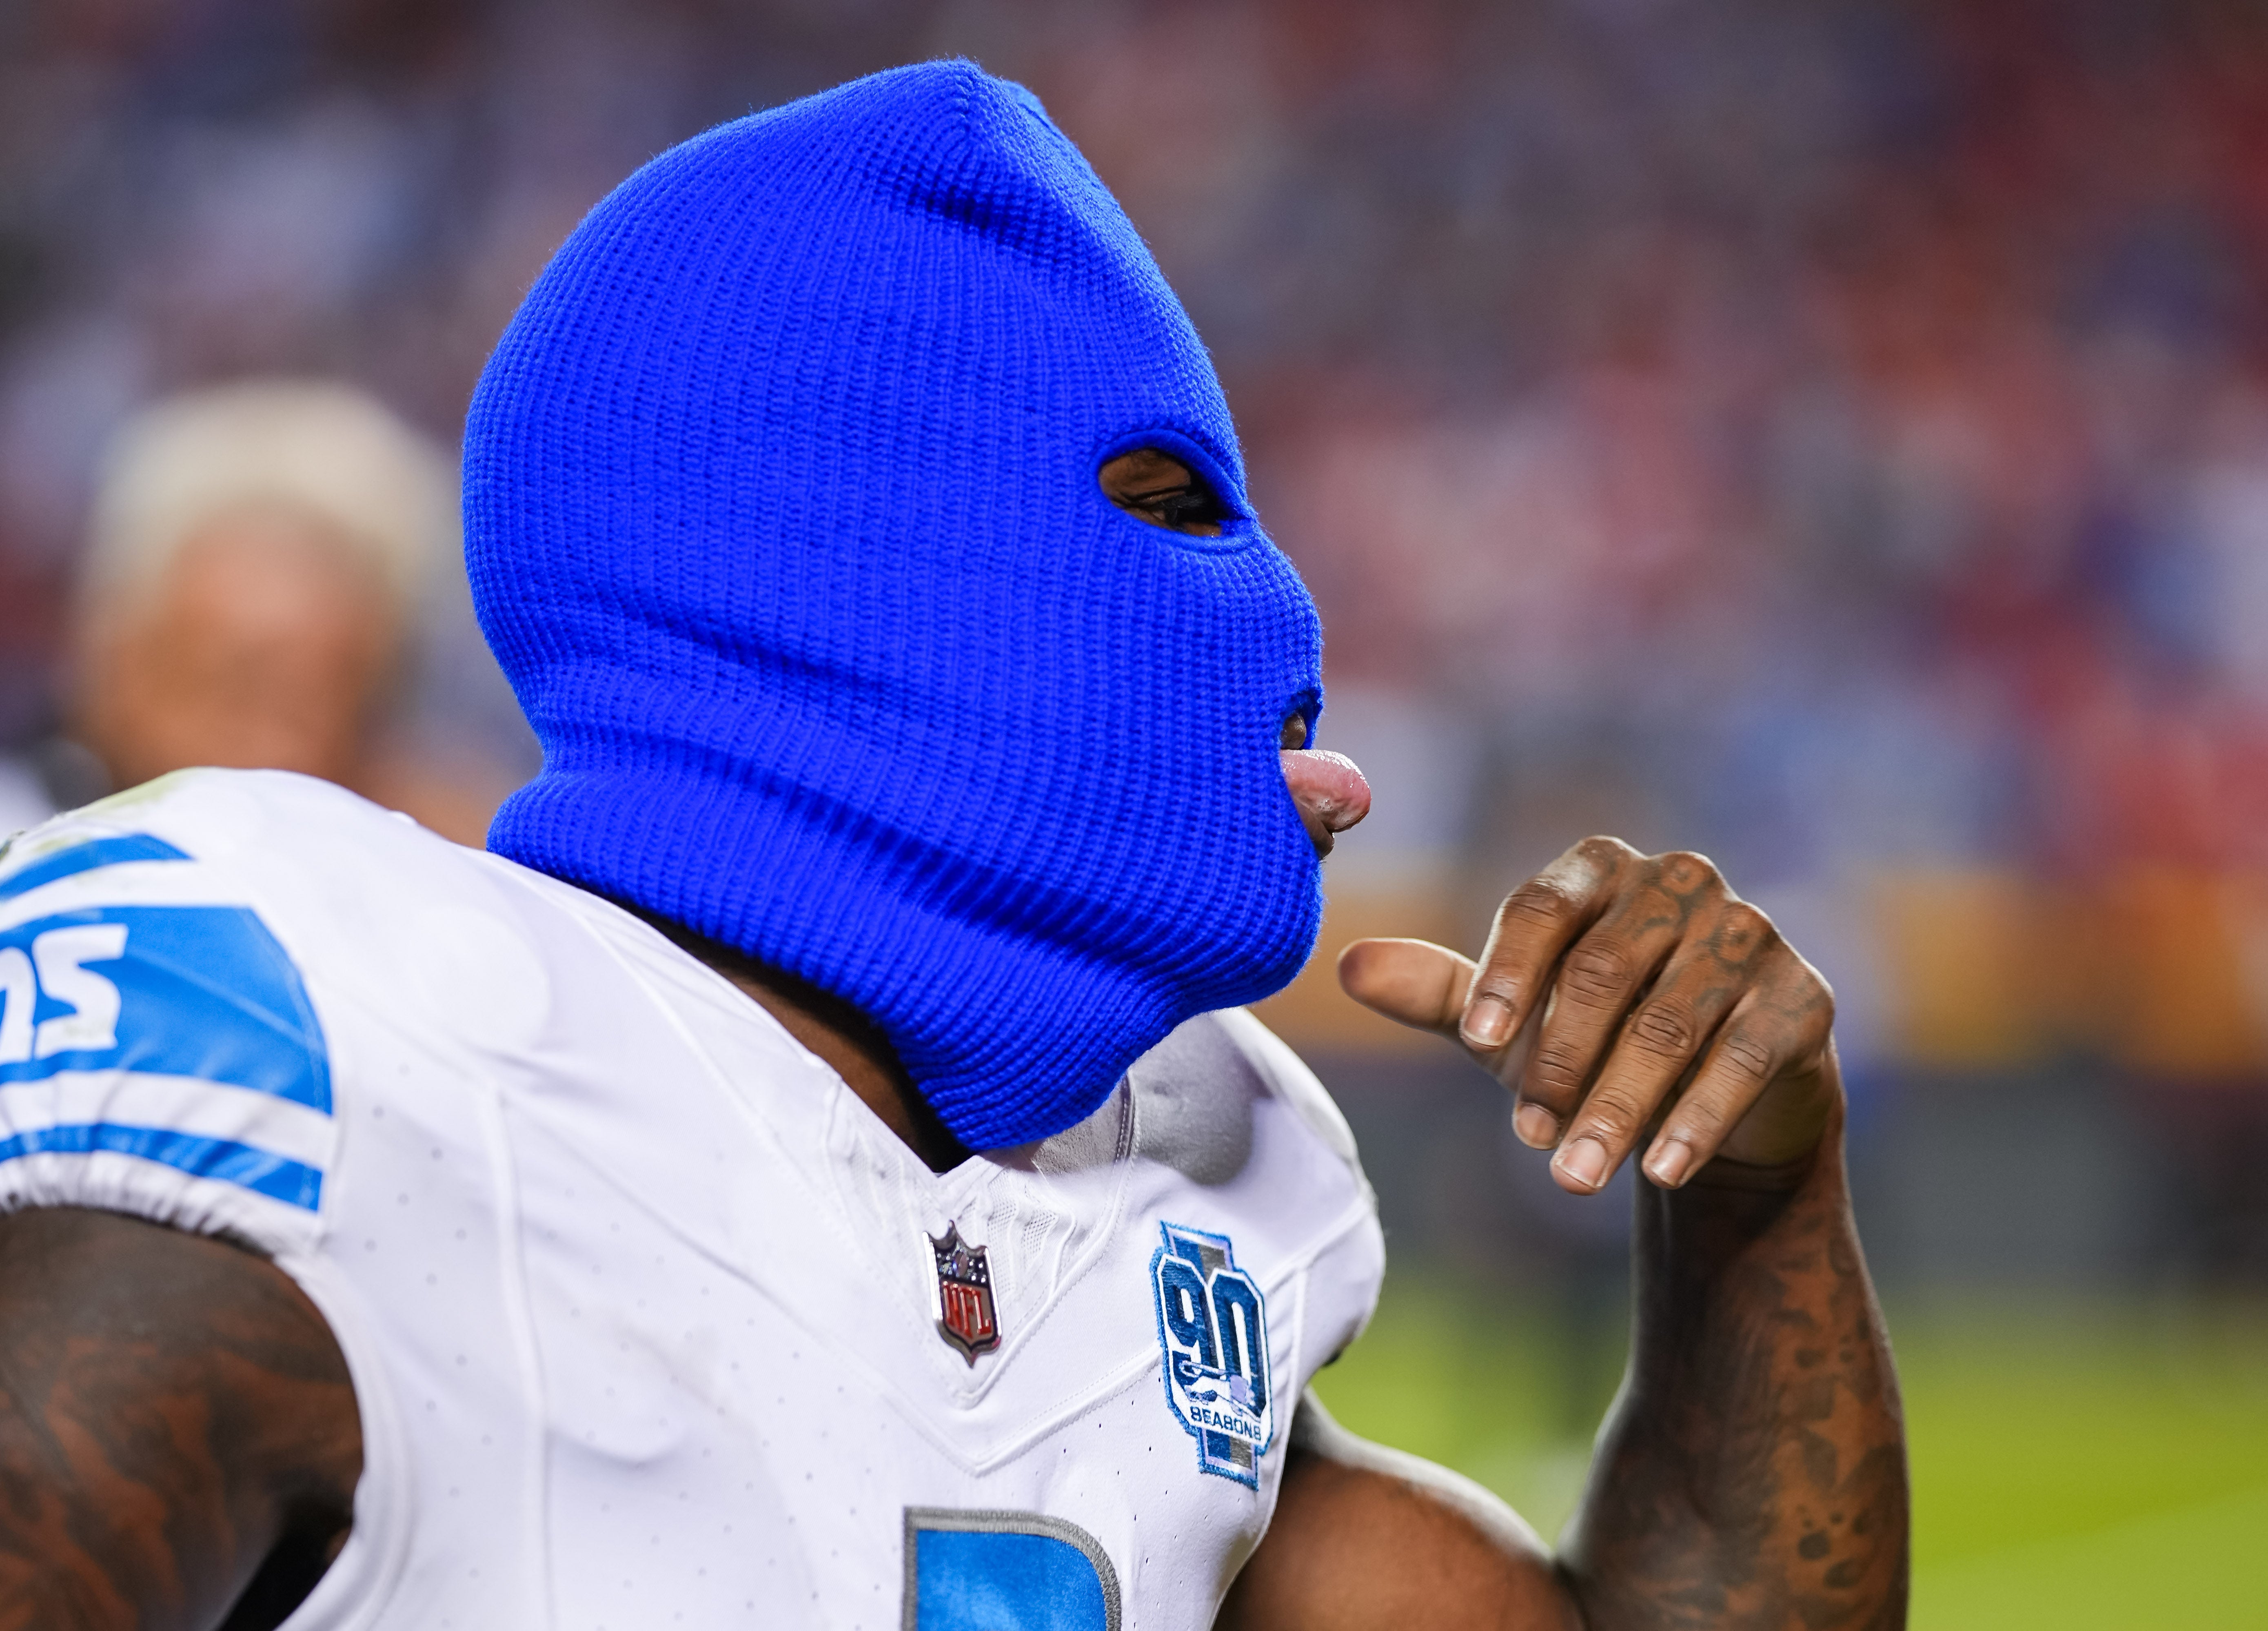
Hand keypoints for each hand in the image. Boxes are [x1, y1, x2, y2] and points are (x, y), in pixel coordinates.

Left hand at [1337, 836, 1838, 1192]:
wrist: (1715, 1096)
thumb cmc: (1596, 1039)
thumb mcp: (1514, 1020)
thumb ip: (1440, 993)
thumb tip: (1346, 966)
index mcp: (1602, 868)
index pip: (1543, 909)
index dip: (1508, 977)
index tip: (1477, 1047)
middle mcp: (1682, 881)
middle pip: (1603, 973)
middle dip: (1559, 1064)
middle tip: (1529, 1138)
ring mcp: (1750, 935)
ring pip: (1668, 1027)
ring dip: (1617, 1108)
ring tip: (1574, 1176)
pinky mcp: (1803, 998)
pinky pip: (1742, 1059)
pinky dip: (1695, 1119)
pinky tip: (1662, 1171)